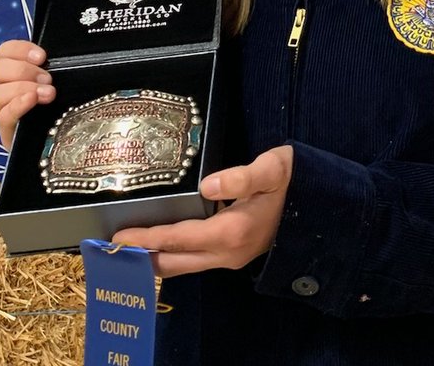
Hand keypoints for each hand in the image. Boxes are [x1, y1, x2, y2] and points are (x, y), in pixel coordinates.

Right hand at [0, 39, 53, 150]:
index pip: (4, 51)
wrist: (59, 142)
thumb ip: (57, 66)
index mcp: (16, 72)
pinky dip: (17, 105)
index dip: (20, 49)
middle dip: (23, 70)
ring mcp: (4, 111)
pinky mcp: (8, 132)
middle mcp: (5, 89)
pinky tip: (32, 100)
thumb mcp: (61, 80)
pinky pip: (4, 116)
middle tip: (48, 79)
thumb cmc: (61, 105)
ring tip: (48, 93)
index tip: (42, 56)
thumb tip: (66, 54)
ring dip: (23, 88)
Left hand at [113, 145, 293, 277]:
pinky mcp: (235, 254)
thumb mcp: (272, 169)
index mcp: (232, 230)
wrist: (320, 203)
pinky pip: (196, 261)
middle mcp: (227, 252)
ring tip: (132, 246)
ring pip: (185, 265)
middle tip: (113, 247)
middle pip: (175, 261)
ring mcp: (231, 257)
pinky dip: (174, 254)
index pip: (179, 238)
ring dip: (158, 257)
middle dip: (144, 255)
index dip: (148, 238)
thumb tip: (207, 184)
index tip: (120, 237)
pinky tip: (164, 242)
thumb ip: (241, 176)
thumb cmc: (294, 180)